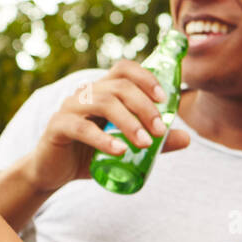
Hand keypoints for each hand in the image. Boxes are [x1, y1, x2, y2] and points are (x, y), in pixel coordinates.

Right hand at [26, 61, 190, 193]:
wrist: (53, 172)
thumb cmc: (89, 154)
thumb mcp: (125, 147)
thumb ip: (153, 141)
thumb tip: (187, 138)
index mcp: (102, 90)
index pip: (124, 69)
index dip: (146, 78)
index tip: (165, 99)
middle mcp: (86, 93)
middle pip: (119, 86)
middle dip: (145, 107)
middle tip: (160, 131)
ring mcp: (70, 107)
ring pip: (103, 102)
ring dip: (129, 122)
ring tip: (145, 144)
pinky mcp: (57, 127)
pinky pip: (82, 127)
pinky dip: (103, 139)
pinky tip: (119, 151)